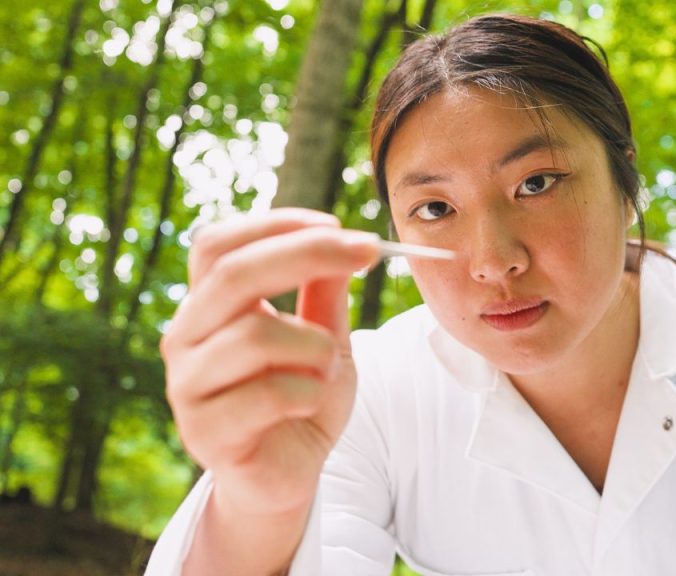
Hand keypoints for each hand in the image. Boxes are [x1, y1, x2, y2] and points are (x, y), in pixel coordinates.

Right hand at [161, 208, 378, 517]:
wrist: (288, 474)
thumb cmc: (301, 399)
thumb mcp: (324, 338)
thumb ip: (325, 295)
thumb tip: (341, 238)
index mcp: (208, 307)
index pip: (219, 246)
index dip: (273, 225)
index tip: (336, 224)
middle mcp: (186, 338)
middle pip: (232, 275)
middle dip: (306, 254)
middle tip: (366, 252)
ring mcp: (187, 385)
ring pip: (256, 337)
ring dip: (315, 347)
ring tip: (328, 369)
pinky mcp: (205, 431)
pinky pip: (267, 394)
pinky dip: (308, 392)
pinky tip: (311, 402)